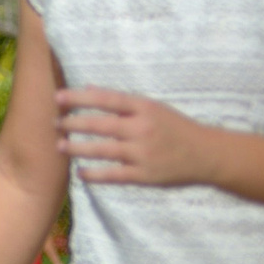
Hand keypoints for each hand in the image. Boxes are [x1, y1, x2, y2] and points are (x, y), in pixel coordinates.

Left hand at [58, 86, 216, 185]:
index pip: (106, 100)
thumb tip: (89, 88)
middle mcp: (142, 129)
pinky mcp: (146, 175)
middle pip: (100, 124)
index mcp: (145, 108)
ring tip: (60, 145)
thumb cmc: (176, 127)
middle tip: (55, 122)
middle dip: (73, 123)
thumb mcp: (153, 107)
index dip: (79, 97)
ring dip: (77, 148)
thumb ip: (122, 100)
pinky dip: (95, 174)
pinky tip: (80, 172)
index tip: (58, 97)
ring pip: (102, 150)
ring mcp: (144, 154)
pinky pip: (114, 175)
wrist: (208, 155)